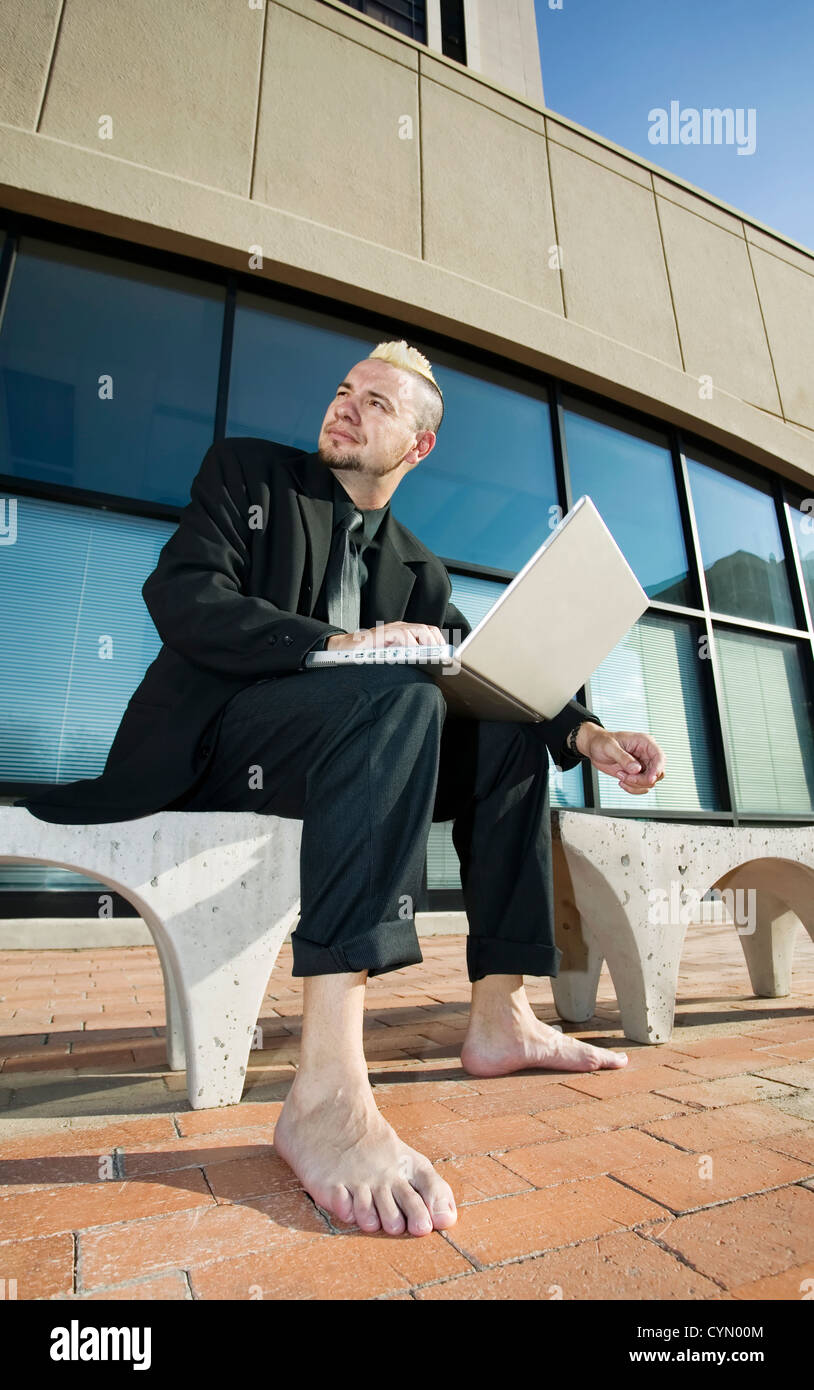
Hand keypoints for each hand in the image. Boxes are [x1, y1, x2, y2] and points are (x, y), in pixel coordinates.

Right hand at [326, 620, 446, 650]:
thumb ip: (407, 659)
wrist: (343, 651)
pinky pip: (402, 635)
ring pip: (418, 630)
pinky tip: (412, 655)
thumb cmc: (367, 657)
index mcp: (405, 633)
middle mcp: (401, 628)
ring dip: (426, 643)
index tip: (448, 655)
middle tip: (439, 657)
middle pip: (427, 629)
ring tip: (431, 656)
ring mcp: (391, 630)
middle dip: (436, 643)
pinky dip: (410, 644)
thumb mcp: (392, 658)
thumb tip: (427, 670)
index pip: (429, 632)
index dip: (440, 642)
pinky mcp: (382, 633)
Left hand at [578, 725, 666, 794]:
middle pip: (657, 773)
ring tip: (620, 775)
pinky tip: (621, 781)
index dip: (658, 769)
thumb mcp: (610, 747)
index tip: (650, 778)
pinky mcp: (637, 774)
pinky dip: (632, 788)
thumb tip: (637, 769)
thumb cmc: (602, 741)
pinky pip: (642, 787)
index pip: (660, 757)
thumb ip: (623, 758)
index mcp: (644, 743)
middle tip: (626, 777)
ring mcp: (643, 766)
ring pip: (650, 782)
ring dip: (635, 784)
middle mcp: (646, 754)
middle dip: (642, 779)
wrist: (594, 747)